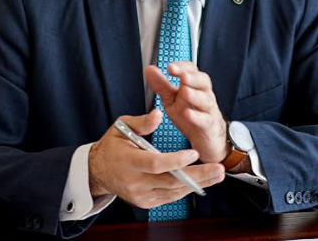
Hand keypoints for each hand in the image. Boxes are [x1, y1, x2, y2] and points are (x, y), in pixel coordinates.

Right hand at [88, 110, 224, 208]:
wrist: (99, 170)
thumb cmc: (113, 146)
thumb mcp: (122, 127)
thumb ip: (142, 122)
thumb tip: (159, 114)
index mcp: (128, 161)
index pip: (155, 163)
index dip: (176, 160)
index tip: (194, 153)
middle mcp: (134, 182)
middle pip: (170, 181)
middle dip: (198, 175)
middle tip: (218, 169)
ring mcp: (140, 195)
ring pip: (174, 191)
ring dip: (198, 183)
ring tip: (217, 173)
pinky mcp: (145, 203)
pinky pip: (170, 197)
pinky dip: (186, 188)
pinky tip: (201, 180)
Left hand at [144, 62, 228, 163]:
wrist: (206, 137)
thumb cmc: (189, 114)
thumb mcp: (172, 99)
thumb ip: (161, 84)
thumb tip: (149, 69)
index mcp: (194, 85)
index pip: (191, 70)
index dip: (182, 67)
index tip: (170, 67)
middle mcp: (204, 95)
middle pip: (203, 81)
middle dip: (192, 77)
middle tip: (182, 76)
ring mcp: (208, 110)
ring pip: (205, 100)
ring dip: (195, 95)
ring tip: (185, 91)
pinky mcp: (209, 126)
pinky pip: (205, 120)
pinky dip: (197, 117)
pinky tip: (188, 114)